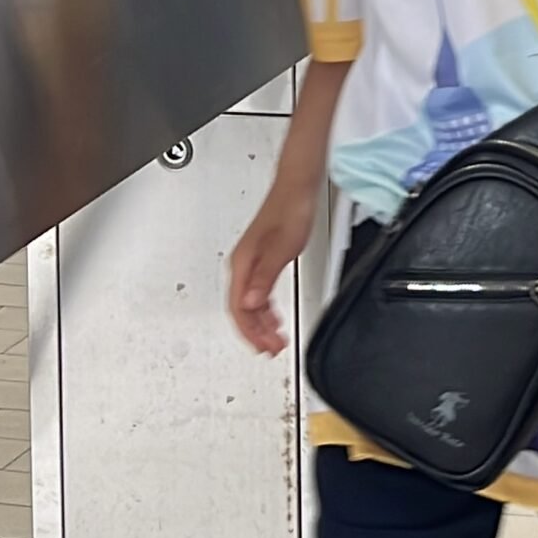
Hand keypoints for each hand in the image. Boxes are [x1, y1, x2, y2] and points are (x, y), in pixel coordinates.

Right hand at [229, 181, 318, 355]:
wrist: (298, 188)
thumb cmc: (290, 210)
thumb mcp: (283, 248)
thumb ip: (265, 278)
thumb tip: (250, 303)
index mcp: (243, 263)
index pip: (238, 309)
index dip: (250, 333)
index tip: (264, 348)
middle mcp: (243, 264)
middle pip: (242, 310)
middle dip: (256, 334)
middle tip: (273, 349)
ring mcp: (251, 262)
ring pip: (250, 304)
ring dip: (262, 325)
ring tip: (275, 339)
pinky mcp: (262, 259)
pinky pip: (258, 293)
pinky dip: (266, 310)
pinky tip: (275, 317)